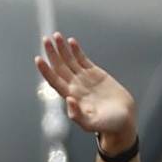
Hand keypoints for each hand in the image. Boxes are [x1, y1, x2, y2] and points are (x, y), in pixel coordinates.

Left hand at [35, 33, 136, 152]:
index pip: (55, 81)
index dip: (46, 70)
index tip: (38, 59)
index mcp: (71, 97)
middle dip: (52, 54)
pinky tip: (70, 42)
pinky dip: (76, 51)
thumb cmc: (107, 124)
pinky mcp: (95, 74)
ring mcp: (84, 79)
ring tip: (56, 36)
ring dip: (62, 49)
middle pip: (59, 67)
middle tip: (46, 39)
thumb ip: (78, 115)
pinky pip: (83, 60)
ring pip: (70, 61)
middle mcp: (75, 87)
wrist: (122, 119)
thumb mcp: (92, 124)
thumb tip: (68, 100)